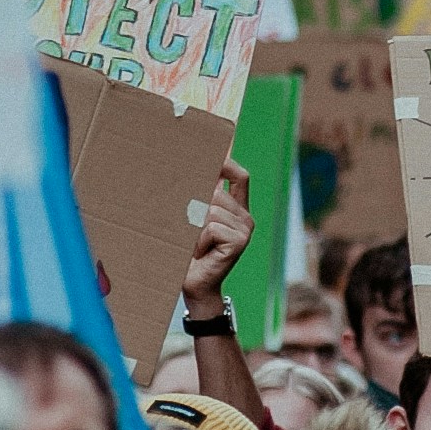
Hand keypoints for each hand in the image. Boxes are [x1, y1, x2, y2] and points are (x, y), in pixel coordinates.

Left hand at [179, 157, 256, 331]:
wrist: (195, 287)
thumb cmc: (189, 254)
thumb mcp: (193, 222)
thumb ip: (198, 200)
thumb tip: (184, 169)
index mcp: (237, 209)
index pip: (239, 176)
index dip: (228, 160)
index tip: (219, 142)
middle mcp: (246, 217)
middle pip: (214, 192)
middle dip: (194, 208)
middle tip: (186, 230)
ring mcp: (245, 229)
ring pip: (209, 210)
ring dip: (192, 228)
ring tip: (193, 245)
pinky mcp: (239, 240)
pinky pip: (210, 226)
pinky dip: (197, 239)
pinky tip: (200, 253)